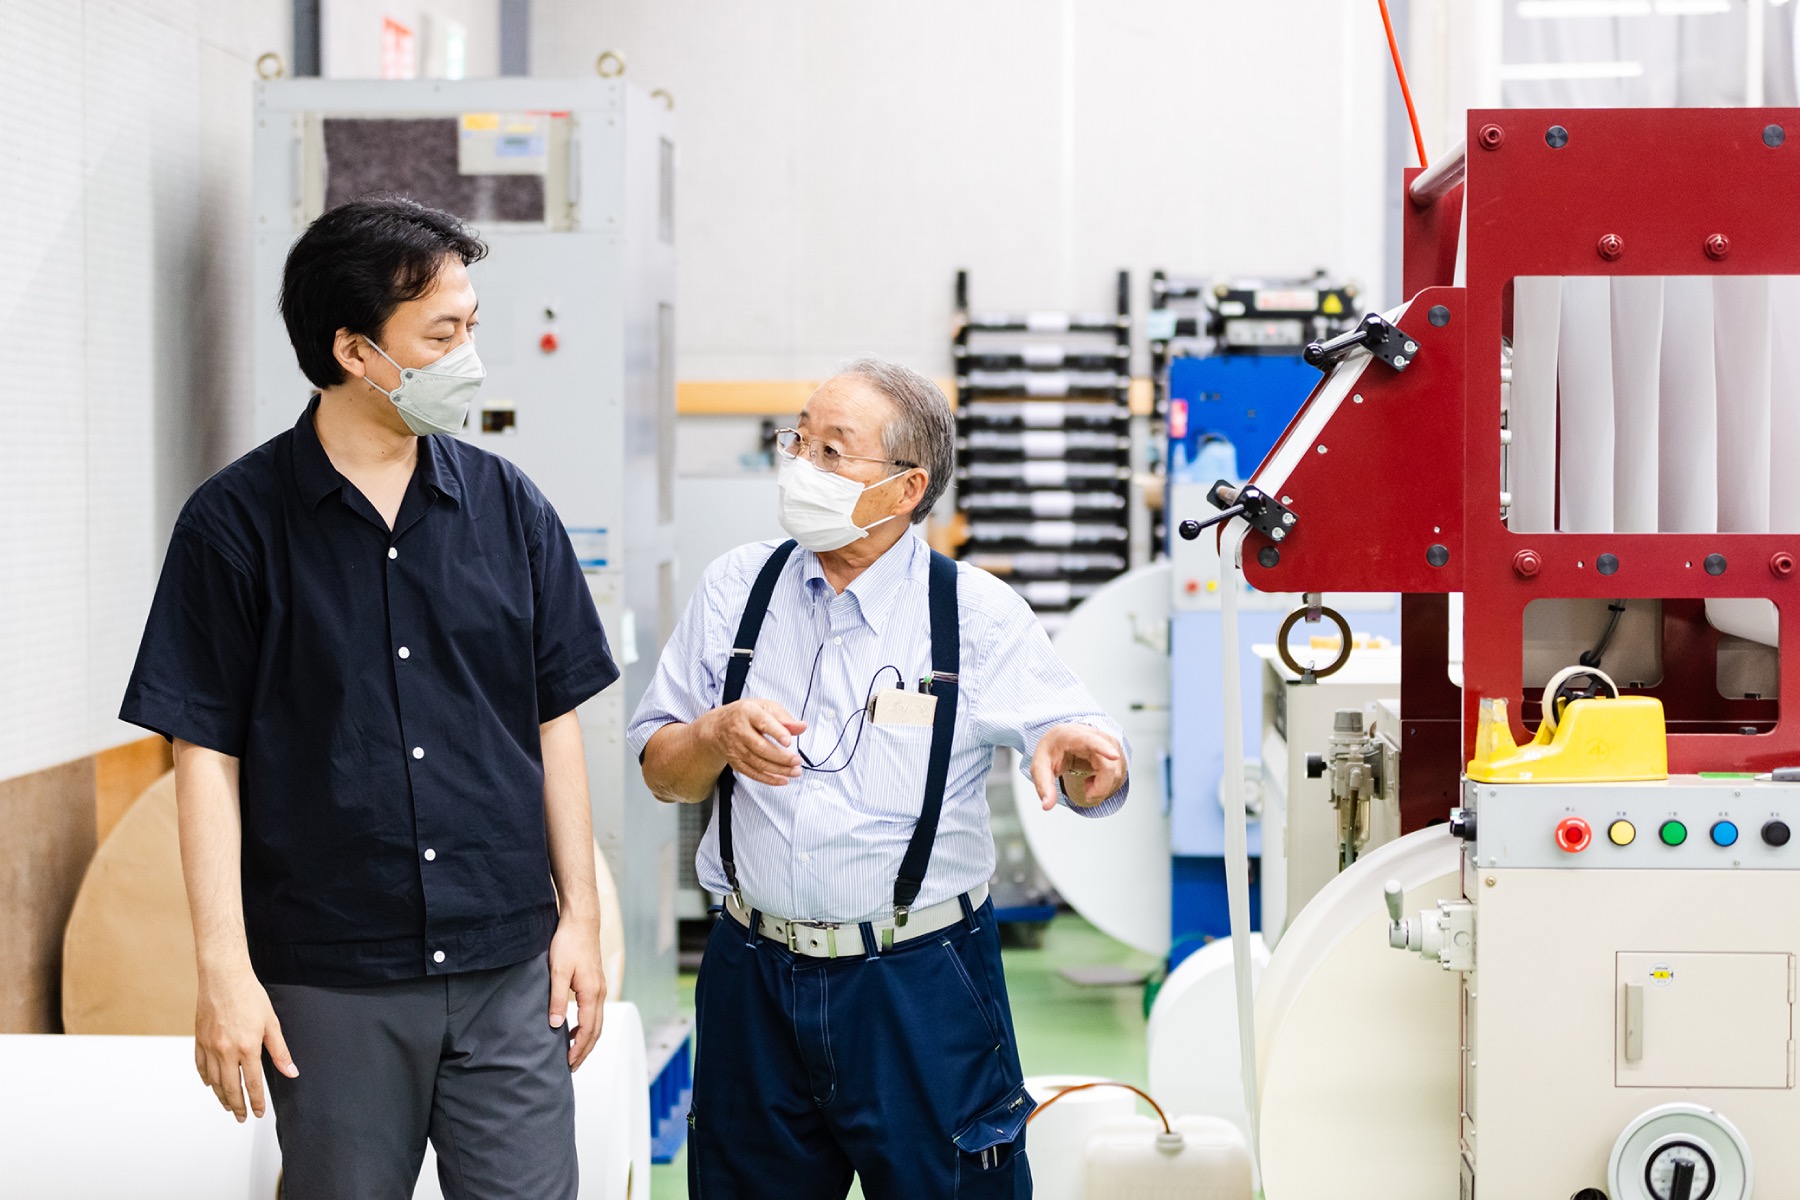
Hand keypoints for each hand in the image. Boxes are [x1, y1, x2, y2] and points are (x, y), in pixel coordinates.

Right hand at [194, 963, 296, 1121]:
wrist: (224, 977)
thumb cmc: (249, 995)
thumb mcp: (272, 1023)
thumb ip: (280, 1051)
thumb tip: (291, 1071)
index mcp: (247, 1048)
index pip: (252, 1084)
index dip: (256, 1101)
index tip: (258, 1113)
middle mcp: (225, 1051)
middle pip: (231, 1087)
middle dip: (237, 1105)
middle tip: (241, 1118)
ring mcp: (210, 1047)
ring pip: (213, 1081)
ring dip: (221, 1096)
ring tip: (228, 1105)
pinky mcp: (199, 1040)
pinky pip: (200, 1066)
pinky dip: (206, 1078)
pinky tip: (211, 1084)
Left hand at [549, 916, 607, 1069]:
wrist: (581, 922)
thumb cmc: (569, 943)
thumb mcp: (558, 972)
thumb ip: (557, 1000)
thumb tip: (557, 1025)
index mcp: (591, 993)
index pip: (587, 1029)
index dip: (578, 1048)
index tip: (568, 1062)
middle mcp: (600, 993)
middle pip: (596, 1030)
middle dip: (585, 1050)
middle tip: (572, 1066)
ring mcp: (600, 988)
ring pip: (598, 1022)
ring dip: (587, 1039)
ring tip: (574, 1053)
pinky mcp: (596, 983)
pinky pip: (595, 1012)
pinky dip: (588, 1026)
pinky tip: (574, 1028)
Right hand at [698, 698, 806, 786]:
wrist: (718, 726)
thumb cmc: (747, 714)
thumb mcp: (765, 707)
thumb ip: (784, 718)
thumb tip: (802, 727)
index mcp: (748, 712)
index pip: (763, 722)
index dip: (777, 732)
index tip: (789, 741)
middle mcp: (739, 730)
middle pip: (760, 747)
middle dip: (781, 757)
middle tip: (797, 761)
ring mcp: (735, 748)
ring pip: (758, 763)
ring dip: (779, 770)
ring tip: (796, 771)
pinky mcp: (735, 762)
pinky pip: (752, 773)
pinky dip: (769, 779)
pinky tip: (783, 779)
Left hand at [1030, 724, 1125, 810]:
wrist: (1063, 738)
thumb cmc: (1053, 748)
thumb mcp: (1040, 765)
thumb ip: (1043, 785)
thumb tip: (1047, 805)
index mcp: (1074, 736)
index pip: (1091, 741)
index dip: (1104, 749)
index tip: (1114, 755)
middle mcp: (1096, 736)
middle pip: (1108, 766)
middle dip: (1099, 788)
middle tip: (1087, 795)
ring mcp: (1110, 744)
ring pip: (1115, 773)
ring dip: (1102, 787)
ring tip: (1087, 784)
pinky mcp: (1117, 752)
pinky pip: (1118, 775)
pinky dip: (1106, 784)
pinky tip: (1095, 780)